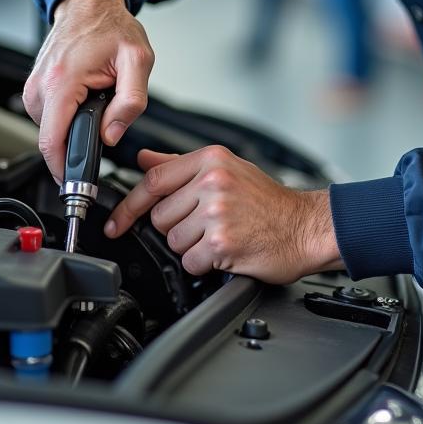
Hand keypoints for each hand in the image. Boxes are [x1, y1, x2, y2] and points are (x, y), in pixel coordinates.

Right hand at [22, 0, 154, 181]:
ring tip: (96, 101)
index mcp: (62, 80)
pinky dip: (67, 115)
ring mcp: (33, 86)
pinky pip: (48, 117)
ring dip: (73, 126)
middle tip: (104, 126)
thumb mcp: (139, 60)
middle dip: (77, 144)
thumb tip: (111, 136)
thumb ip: (131, 102)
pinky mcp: (34, 87)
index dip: (64, 169)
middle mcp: (40, 85)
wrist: (91, 4)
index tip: (77, 187)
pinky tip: (83, 98)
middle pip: (51, 138)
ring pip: (50, 129)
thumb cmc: (112, 27)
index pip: (52, 141)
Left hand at [104, 146, 343, 283]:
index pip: (154, 181)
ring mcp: (218, 211)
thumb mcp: (227, 169)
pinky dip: (204, 263)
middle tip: (205, 225)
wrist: (305, 227)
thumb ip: (180, 165)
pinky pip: (190, 261)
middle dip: (177, 228)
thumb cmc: (269, 202)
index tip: (117, 223)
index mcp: (212, 160)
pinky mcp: (223, 241)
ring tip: (219, 236)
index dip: (130, 205)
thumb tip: (146, 159)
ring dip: (191, 247)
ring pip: (173, 241)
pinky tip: (225, 252)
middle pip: (160, 216)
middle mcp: (213, 181)